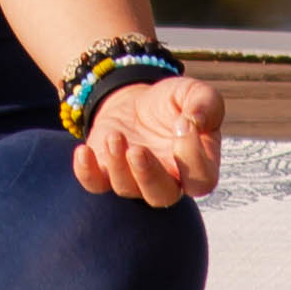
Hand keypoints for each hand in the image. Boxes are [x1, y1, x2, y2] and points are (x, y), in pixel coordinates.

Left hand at [73, 72, 223, 204]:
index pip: (201, 180)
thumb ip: (206, 104)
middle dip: (147, 175)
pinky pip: (95, 184)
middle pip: (160, 196)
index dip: (192, 158)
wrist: (138, 100)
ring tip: (114, 135)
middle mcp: (167, 181)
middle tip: (137, 150)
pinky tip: (84, 151)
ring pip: (126, 189)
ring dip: (117, 165)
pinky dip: (86, 172)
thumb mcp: (195, 93)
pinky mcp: (106, 172)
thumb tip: (195, 122)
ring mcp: (134, 180)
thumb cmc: (173, 102)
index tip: (182, 123)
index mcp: (196, 166)